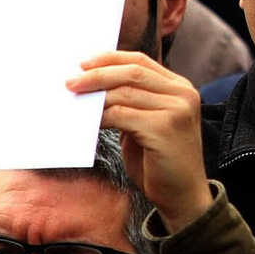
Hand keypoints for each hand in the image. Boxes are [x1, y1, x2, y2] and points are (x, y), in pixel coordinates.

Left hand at [68, 52, 213, 231]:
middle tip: (70, 83)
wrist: (184, 194)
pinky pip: (122, 115)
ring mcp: (176, 110)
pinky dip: (100, 117)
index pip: (141, 61)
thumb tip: (92, 88)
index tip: (83, 64)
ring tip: (73, 103)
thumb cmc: (160, 160)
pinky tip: (88, 124)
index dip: (110, 59)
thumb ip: (132, 102)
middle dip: (97, 75)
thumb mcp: (148, 123)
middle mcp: (182, 94)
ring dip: (94, 97)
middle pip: (132, 72)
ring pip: (124, 93)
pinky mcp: (164, 129)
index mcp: (180, 87)